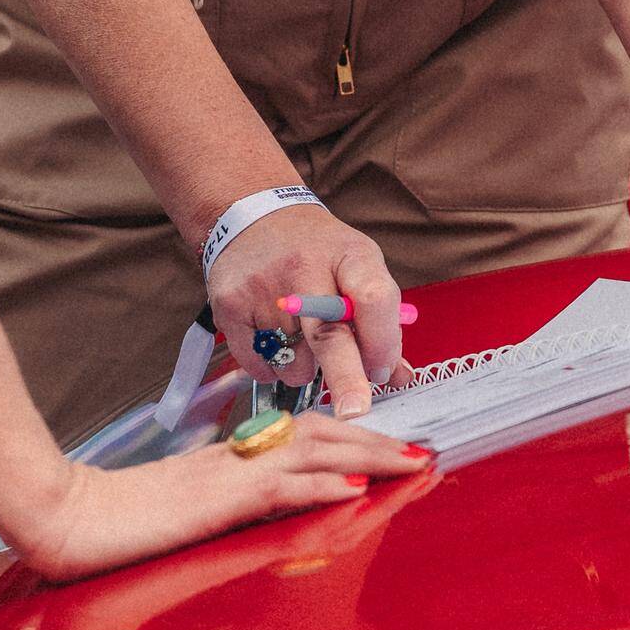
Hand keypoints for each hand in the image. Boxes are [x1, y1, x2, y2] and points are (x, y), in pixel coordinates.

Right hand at [0, 405, 430, 583]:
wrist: (63, 520)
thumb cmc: (113, 523)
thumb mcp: (181, 512)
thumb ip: (221, 505)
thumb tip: (261, 507)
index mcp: (229, 461)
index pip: (302, 437)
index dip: (350, 437)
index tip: (391, 445)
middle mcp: (235, 459)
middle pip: (319, 435)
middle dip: (374, 441)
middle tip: (423, 450)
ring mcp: (226, 477)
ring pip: (311, 455)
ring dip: (366, 457)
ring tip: (411, 462)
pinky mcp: (214, 502)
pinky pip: (278, 489)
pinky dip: (321, 487)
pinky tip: (354, 491)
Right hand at [204, 197, 408, 421]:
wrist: (252, 218)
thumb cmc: (318, 252)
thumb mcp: (358, 268)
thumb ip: (380, 322)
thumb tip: (399, 378)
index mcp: (350, 255)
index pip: (374, 299)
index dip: (382, 342)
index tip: (382, 372)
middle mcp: (305, 268)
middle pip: (330, 336)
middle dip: (346, 379)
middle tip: (354, 411)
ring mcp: (263, 288)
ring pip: (295, 364)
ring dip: (306, 370)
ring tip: (301, 338)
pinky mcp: (230, 306)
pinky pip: (260, 366)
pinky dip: (274, 368)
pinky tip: (275, 340)